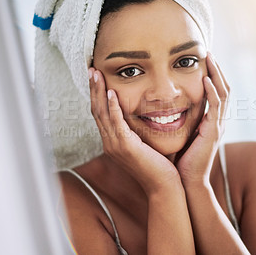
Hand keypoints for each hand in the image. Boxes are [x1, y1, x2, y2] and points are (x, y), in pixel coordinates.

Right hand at [88, 68, 180, 195]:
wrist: (163, 186)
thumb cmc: (158, 165)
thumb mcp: (144, 144)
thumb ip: (138, 130)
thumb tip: (141, 114)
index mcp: (113, 141)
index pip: (101, 113)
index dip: (97, 94)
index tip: (97, 77)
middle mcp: (110, 142)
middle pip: (96, 110)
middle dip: (93, 88)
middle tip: (91, 69)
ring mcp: (115, 145)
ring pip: (102, 113)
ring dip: (98, 92)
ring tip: (96, 74)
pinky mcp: (125, 146)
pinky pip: (116, 123)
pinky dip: (112, 107)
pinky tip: (111, 92)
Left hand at [176, 53, 229, 185]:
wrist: (186, 181)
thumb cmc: (181, 160)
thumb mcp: (181, 134)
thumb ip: (180, 120)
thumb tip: (165, 107)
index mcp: (210, 120)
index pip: (215, 91)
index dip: (211, 75)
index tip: (202, 59)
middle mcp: (217, 121)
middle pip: (223, 88)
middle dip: (217, 69)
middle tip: (208, 52)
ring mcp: (217, 126)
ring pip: (223, 93)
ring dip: (216, 73)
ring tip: (209, 57)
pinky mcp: (213, 132)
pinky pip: (216, 106)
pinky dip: (212, 91)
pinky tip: (205, 79)